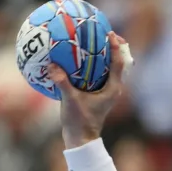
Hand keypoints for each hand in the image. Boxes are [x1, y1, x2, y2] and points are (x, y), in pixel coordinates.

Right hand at [47, 31, 131, 148]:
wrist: (81, 138)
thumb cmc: (79, 121)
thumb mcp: (70, 101)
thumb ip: (62, 83)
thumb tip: (53, 66)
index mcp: (113, 89)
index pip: (118, 64)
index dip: (116, 48)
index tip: (111, 34)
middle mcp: (112, 88)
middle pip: (118, 63)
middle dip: (114, 48)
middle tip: (106, 32)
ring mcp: (106, 91)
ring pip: (109, 68)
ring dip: (104, 55)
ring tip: (96, 40)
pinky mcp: (98, 93)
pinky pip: (98, 74)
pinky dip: (93, 64)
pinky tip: (80, 57)